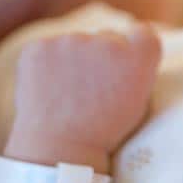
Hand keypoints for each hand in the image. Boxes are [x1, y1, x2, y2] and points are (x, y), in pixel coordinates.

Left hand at [13, 26, 161, 154]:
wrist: (60, 149)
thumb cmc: (104, 131)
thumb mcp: (138, 101)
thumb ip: (135, 70)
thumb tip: (123, 50)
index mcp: (139, 57)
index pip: (143, 33)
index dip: (134, 48)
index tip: (124, 65)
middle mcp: (108, 42)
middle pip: (107, 37)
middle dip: (101, 56)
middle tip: (91, 89)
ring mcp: (70, 41)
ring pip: (75, 43)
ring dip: (72, 60)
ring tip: (67, 94)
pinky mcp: (39, 47)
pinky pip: (47, 48)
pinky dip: (46, 64)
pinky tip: (48, 89)